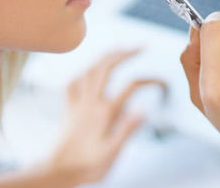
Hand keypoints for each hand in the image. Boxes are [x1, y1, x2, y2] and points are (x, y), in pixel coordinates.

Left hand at [44, 49, 164, 185]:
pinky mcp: (69, 109)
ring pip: (90, 69)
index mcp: (104, 112)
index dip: (150, 79)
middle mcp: (90, 102)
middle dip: (125, 52)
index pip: (132, 85)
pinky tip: (89, 71)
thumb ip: (127, 130)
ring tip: (119, 50)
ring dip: (105, 56)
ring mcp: (78, 103)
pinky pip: (73, 82)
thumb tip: (143, 110)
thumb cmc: (86, 167)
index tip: (163, 83)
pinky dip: (82, 72)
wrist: (56, 172)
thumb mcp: (112, 153)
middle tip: (141, 46)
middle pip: (107, 67)